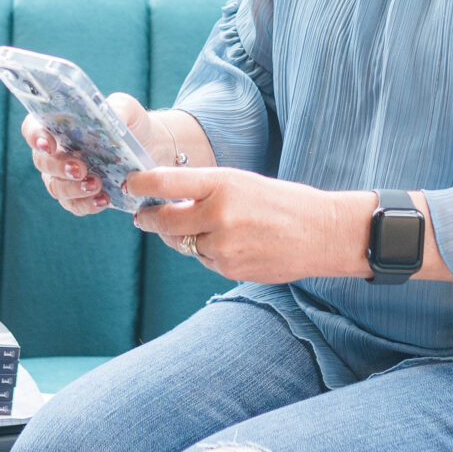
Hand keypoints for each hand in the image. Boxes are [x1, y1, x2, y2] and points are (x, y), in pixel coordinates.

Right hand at [20, 92, 149, 216]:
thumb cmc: (131, 124)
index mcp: (59, 125)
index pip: (33, 128)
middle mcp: (56, 151)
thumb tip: (109, 117)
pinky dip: (86, 204)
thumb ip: (118, 108)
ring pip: (55, 187)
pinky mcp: (78, 196)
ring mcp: (64, 177)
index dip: (35, 136)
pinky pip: (73, 205)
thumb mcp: (128, 110)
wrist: (150, 149)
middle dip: (59, 167)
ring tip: (97, 185)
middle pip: (42, 162)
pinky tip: (104, 200)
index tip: (49, 144)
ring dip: (72, 189)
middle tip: (80, 169)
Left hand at [122, 166, 372, 284]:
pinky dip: (210, 253)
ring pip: (184, 244)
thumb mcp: (243, 183)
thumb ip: (207, 190)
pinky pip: (205, 261)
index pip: (165, 182)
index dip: (140, 184)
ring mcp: (223, 246)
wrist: (323, 233)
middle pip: (164, 221)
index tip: (129, 184)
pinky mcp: (230, 269)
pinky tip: (234, 245)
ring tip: (212, 228)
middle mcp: (218, 214)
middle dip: (149, 219)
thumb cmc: (283, 202)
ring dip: (187, 238)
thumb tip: (170, 201)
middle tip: (141, 217)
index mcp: (222, 183)